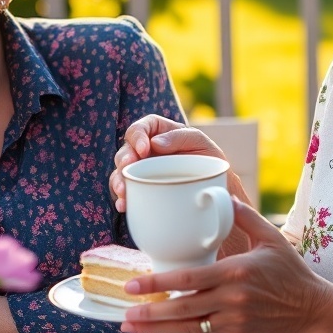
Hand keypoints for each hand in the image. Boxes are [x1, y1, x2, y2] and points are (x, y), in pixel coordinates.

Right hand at [110, 114, 225, 211]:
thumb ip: (180, 137)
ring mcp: (141, 170)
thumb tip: (155, 144)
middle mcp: (145, 150)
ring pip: (121, 172)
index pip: (141, 128)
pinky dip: (122, 199)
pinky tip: (123, 205)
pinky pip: (126, 192)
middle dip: (124, 159)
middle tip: (128, 167)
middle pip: (126, 150)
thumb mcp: (201, 142)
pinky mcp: (141, 189)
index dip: (137, 136)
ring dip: (118, 180)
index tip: (143, 149)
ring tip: (123, 191)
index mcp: (158, 132)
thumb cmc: (208, 159)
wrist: (214, 187)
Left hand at [120, 198, 332, 332]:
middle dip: (150, 310)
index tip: (134, 283)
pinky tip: (157, 330)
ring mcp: (233, 320)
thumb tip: (223, 196)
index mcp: (236, 272)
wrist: (312, 308)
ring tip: (129, 326)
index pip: (190, 278)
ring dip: (157, 328)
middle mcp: (232, 299)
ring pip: (187, 326)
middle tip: (123, 309)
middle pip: (183, 307)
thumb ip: (245, 216)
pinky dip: (177, 332)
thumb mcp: (271, 237)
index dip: (159, 281)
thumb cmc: (291, 270)